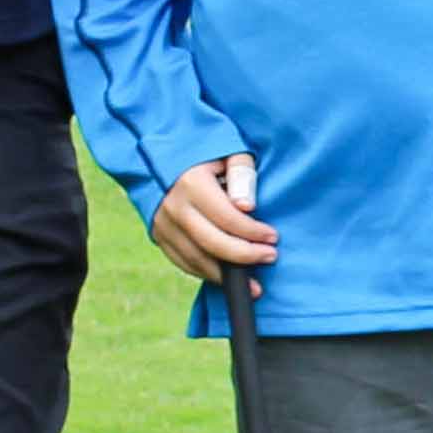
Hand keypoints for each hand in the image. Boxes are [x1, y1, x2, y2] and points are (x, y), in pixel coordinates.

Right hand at [149, 153, 274, 279]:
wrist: (164, 157)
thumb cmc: (207, 154)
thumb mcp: (228, 151)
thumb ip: (241, 173)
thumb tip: (246, 206)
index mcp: (191, 183)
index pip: (227, 218)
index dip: (253, 232)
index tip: (273, 238)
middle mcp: (173, 207)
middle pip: (212, 243)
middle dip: (245, 255)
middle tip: (270, 257)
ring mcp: (163, 224)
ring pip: (197, 259)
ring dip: (227, 274)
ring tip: (254, 281)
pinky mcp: (159, 236)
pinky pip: (184, 263)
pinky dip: (207, 272)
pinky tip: (228, 276)